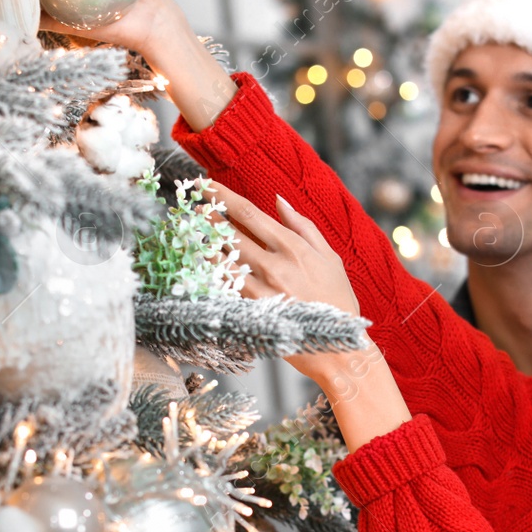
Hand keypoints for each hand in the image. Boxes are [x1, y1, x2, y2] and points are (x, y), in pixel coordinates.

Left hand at [201, 181, 367, 383]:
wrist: (339, 347)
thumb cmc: (337, 301)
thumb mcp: (330, 257)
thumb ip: (303, 226)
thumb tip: (279, 201)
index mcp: (293, 247)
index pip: (248, 213)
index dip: (222, 195)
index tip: (205, 184)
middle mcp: (274, 265)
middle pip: (229, 233)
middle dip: (207, 216)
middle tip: (193, 204)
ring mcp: (261, 290)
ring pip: (221, 260)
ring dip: (204, 243)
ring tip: (192, 231)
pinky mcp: (253, 311)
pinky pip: (225, 287)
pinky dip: (211, 272)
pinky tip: (201, 264)